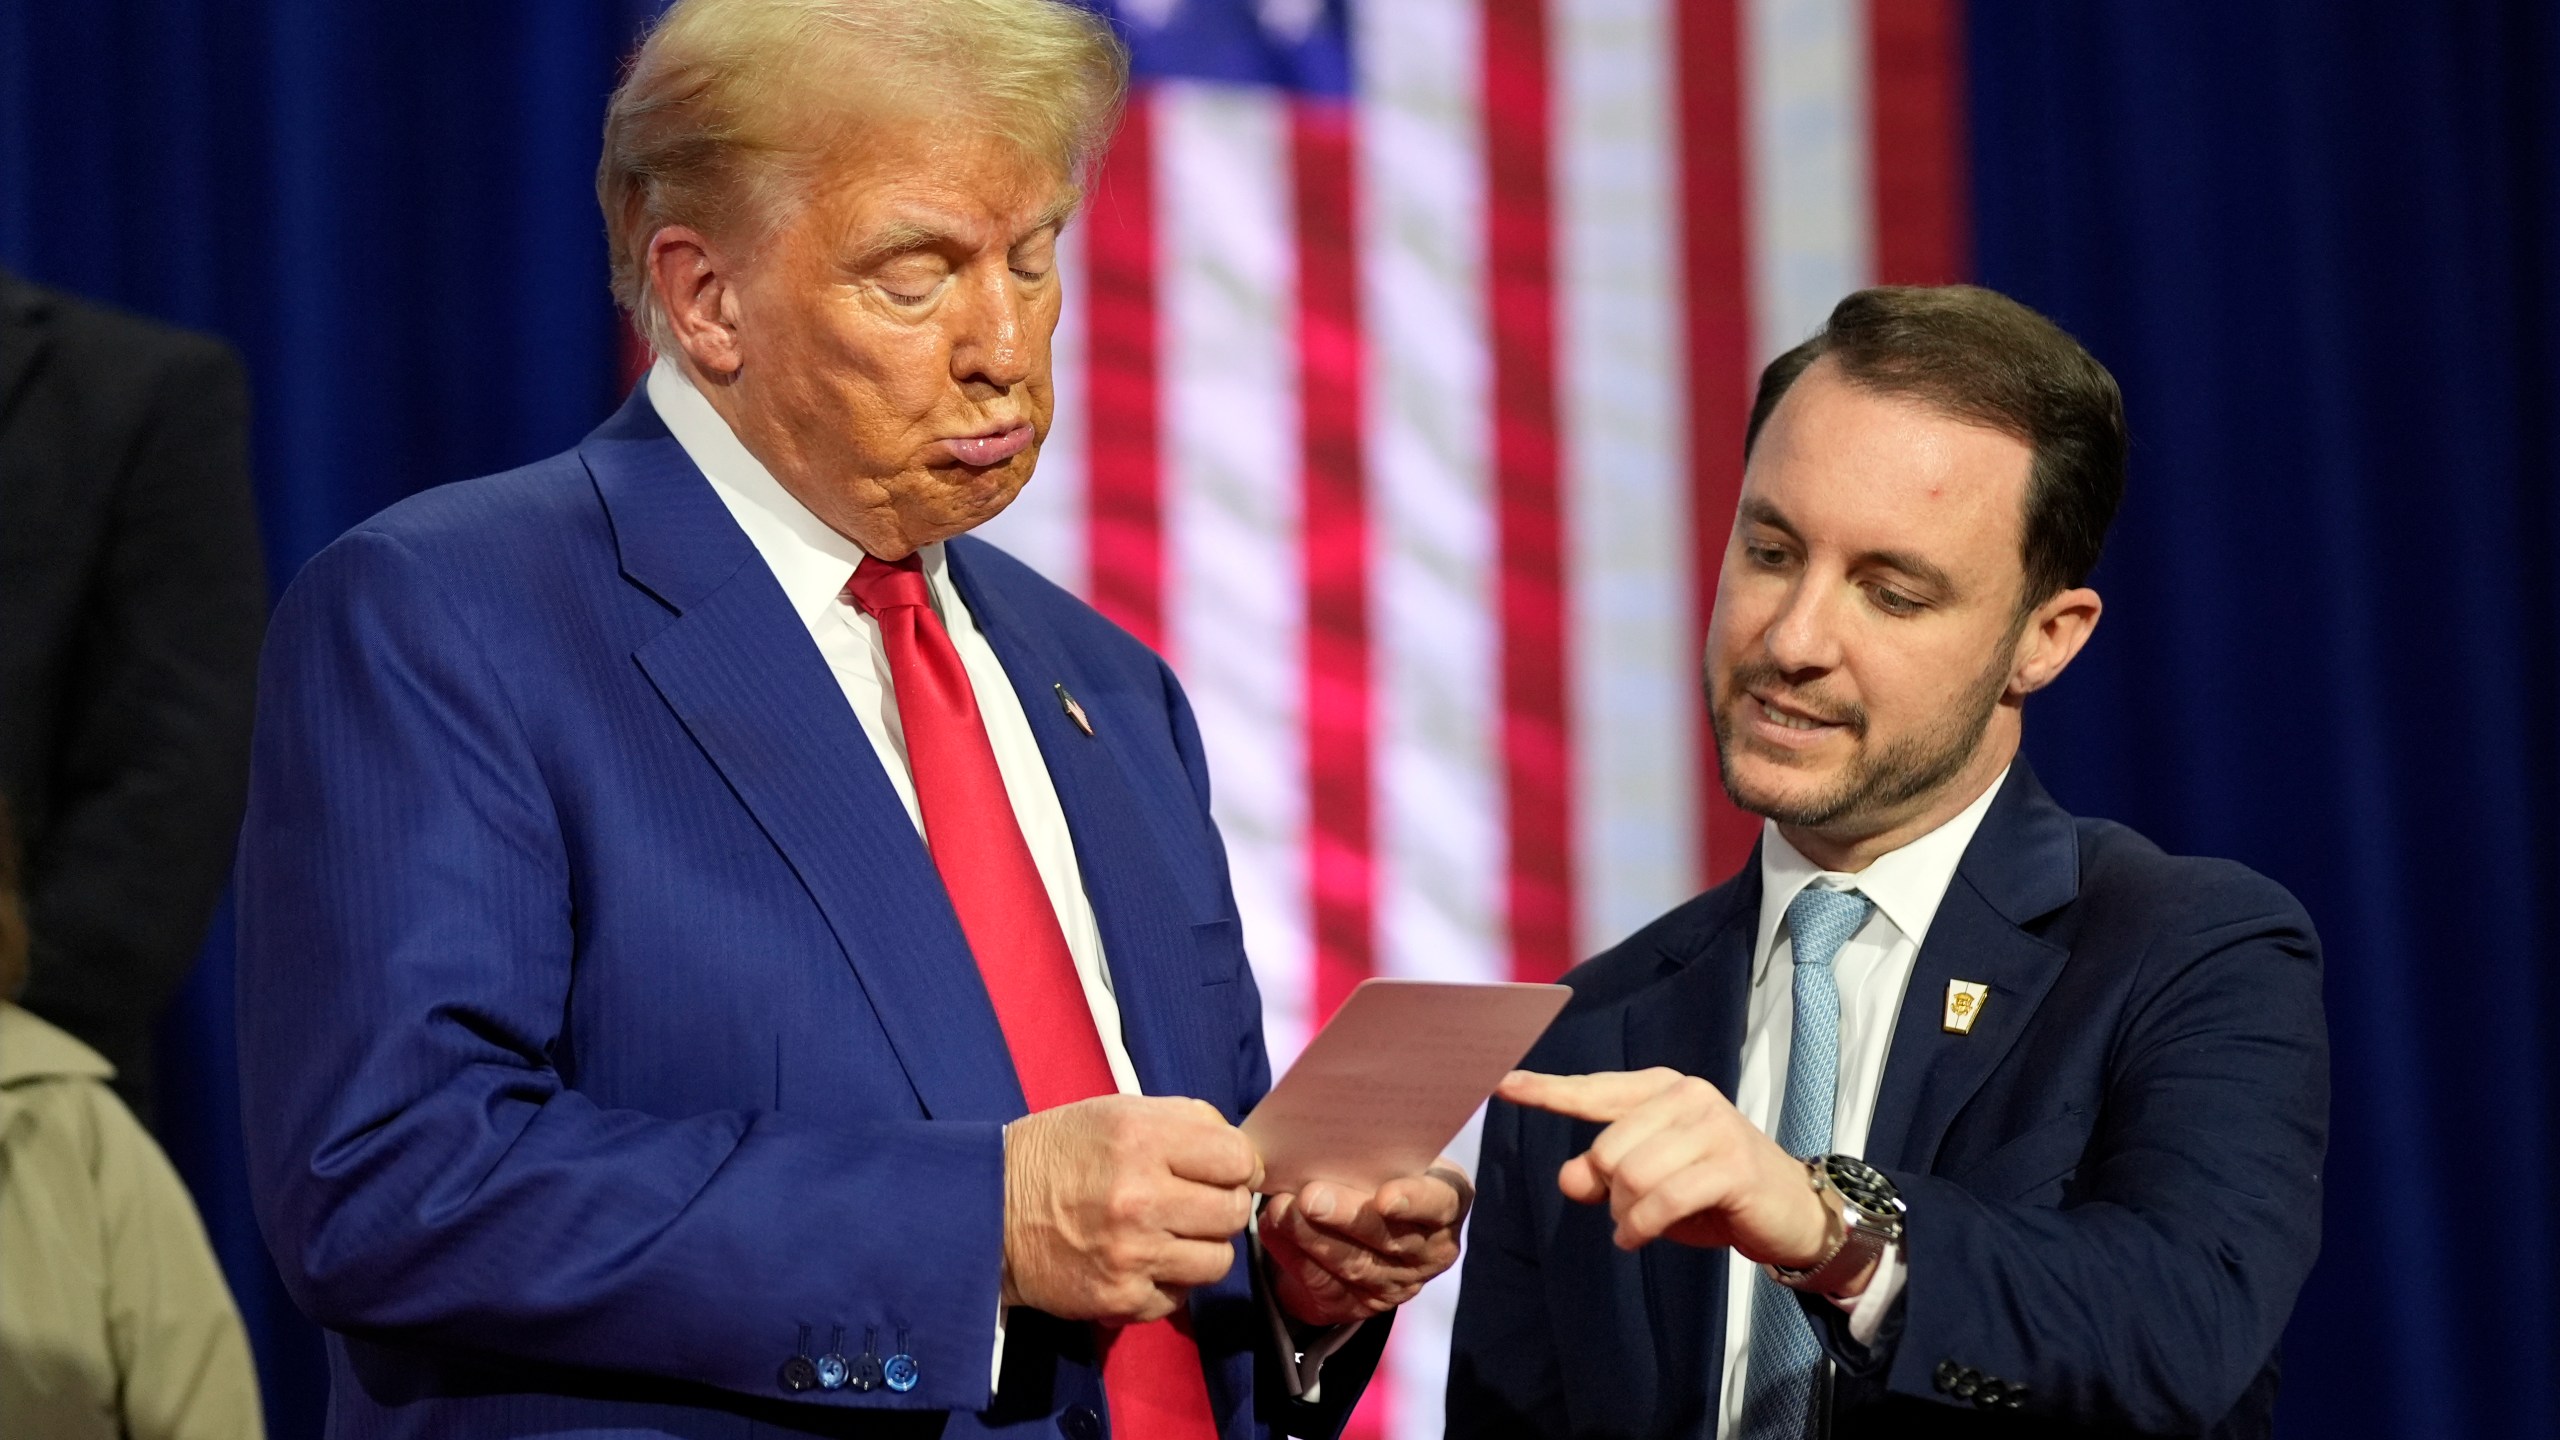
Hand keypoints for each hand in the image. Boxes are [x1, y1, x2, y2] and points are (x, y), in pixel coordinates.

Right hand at [1002, 1095, 1261, 1322]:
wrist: (988, 1210)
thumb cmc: (1060, 1155)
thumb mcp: (1117, 1112)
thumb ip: (1186, 1122)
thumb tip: (1244, 1154)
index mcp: (1142, 1139)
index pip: (1238, 1159)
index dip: (1238, 1165)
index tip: (1221, 1171)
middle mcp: (1139, 1197)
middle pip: (1233, 1211)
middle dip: (1221, 1205)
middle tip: (1193, 1203)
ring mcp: (1131, 1253)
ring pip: (1217, 1261)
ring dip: (1200, 1248)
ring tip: (1169, 1234)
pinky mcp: (1120, 1298)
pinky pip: (1180, 1297)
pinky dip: (1168, 1282)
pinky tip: (1141, 1261)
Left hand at [1258, 1160, 1469, 1325]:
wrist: (1359, 1217)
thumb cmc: (1373, 1167)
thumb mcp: (1380, 1150)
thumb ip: (1365, 1145)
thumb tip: (1315, 1140)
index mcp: (1448, 1198)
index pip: (1441, 1202)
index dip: (1415, 1200)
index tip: (1384, 1197)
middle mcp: (1434, 1247)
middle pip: (1390, 1237)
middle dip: (1346, 1216)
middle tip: (1309, 1196)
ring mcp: (1401, 1282)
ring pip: (1356, 1265)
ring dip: (1312, 1237)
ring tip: (1280, 1210)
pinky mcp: (1364, 1305)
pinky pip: (1328, 1287)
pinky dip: (1296, 1256)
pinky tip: (1275, 1231)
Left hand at [1497, 1068, 1860, 1290]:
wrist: (1792, 1212)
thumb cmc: (1713, 1191)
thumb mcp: (1649, 1182)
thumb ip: (1604, 1173)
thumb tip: (1569, 1177)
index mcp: (1661, 1088)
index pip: (1593, 1090)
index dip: (1545, 1091)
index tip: (1502, 1083)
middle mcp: (1686, 1096)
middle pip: (1607, 1150)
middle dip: (1608, 1191)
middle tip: (1628, 1210)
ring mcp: (1712, 1126)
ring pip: (1631, 1176)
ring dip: (1626, 1214)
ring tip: (1639, 1225)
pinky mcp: (1731, 1164)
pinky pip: (1661, 1200)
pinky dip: (1641, 1227)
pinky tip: (1639, 1237)